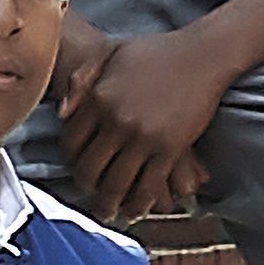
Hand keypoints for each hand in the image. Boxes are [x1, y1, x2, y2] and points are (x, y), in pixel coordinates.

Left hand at [56, 22, 231, 218]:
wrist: (201, 56)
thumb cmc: (155, 51)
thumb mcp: (110, 53)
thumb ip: (82, 79)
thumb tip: (61, 113)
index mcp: (98, 98)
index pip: (72, 141)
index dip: (69, 160)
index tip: (74, 167)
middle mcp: (116, 120)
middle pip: (91, 167)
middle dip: (86, 187)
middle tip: (88, 195)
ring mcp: (143, 136)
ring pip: (118, 183)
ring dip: (110, 204)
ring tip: (108, 212)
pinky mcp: (170, 148)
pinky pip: (150, 184)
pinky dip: (140, 203)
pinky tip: (135, 211)